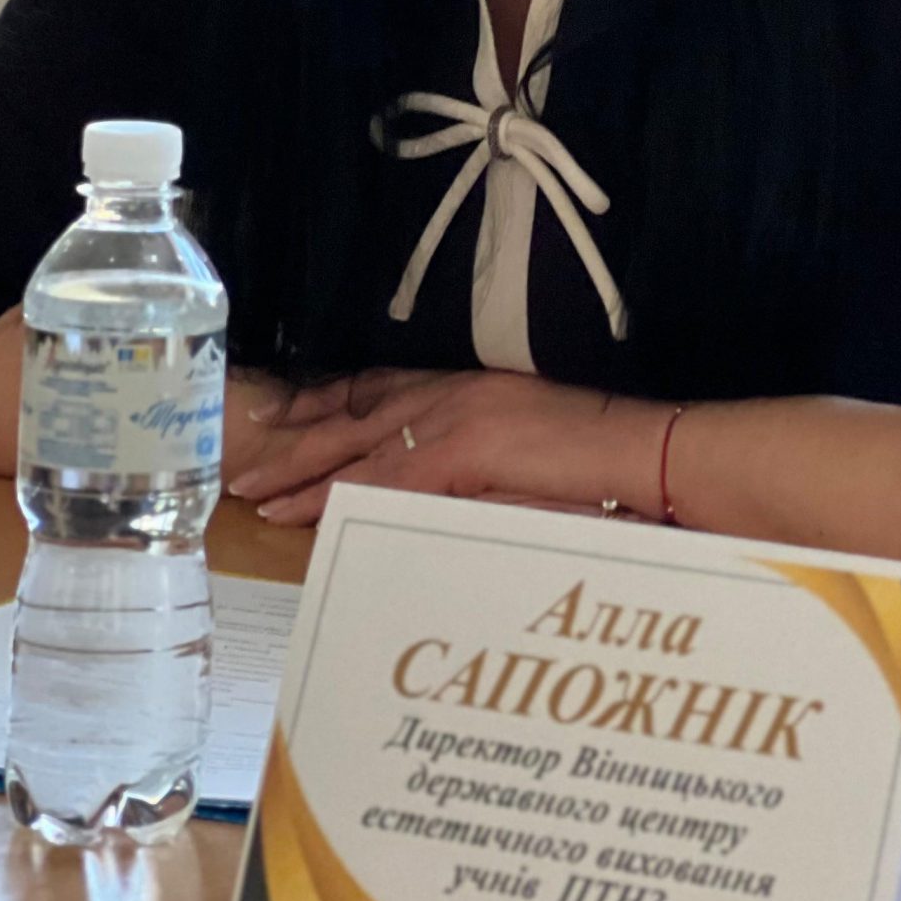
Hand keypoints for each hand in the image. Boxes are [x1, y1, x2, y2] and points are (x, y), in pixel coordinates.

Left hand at [226, 367, 669, 527]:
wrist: (654, 454)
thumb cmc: (605, 461)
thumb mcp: (529, 453)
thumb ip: (480, 464)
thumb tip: (443, 494)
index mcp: (470, 386)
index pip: (381, 391)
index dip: (327, 410)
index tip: (286, 426)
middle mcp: (453, 390)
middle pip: (353, 412)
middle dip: (296, 441)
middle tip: (247, 466)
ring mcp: (455, 414)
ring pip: (357, 444)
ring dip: (302, 471)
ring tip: (257, 493)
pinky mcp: (463, 448)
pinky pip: (385, 477)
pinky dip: (341, 494)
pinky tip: (306, 514)